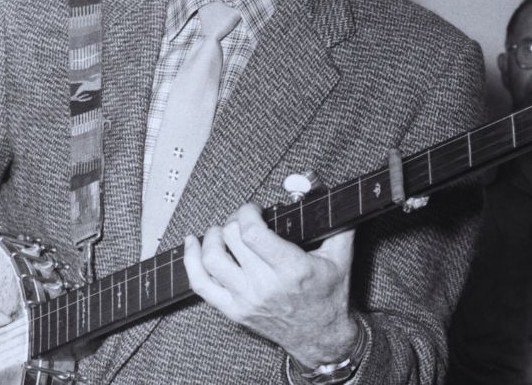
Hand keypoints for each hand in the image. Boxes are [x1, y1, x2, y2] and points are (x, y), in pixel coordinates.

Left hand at [183, 203, 359, 367]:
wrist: (320, 338)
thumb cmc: (329, 296)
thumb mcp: (340, 256)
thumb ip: (336, 221)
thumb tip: (326, 194)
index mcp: (292, 268)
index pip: (253, 232)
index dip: (247, 212)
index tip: (254, 209)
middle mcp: (265, 285)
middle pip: (231, 239)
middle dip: (235, 220)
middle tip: (244, 219)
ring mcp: (246, 299)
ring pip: (211, 259)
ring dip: (212, 236)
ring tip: (222, 230)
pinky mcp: (234, 310)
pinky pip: (201, 284)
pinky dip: (190, 261)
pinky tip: (192, 244)